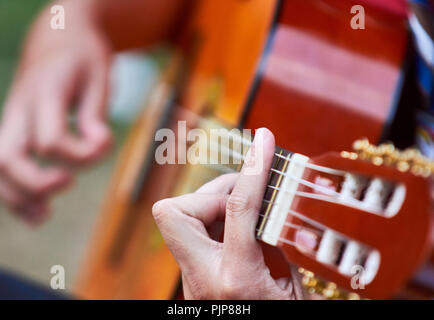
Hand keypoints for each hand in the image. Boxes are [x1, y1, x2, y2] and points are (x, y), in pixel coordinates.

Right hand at [0, 0, 111, 224]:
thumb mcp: (99, 76)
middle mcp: (20, 109)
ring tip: (44, 216)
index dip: (80, 154)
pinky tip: (36, 214)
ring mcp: (11, 121)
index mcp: (44, 92)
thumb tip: (98, 147)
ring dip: (17, 196)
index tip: (104, 144)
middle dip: (36, 183)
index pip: (50, 139)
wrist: (57, 40)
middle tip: (68, 183)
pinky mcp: (13, 131)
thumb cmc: (83, 59)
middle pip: (6, 158)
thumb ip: (97, 114)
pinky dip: (14, 195)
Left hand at [153, 128, 314, 298]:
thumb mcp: (296, 292)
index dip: (253, 168)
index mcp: (237, 280)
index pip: (238, 209)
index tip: (265, 140)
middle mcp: (202, 277)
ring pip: (177, 218)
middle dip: (210, 190)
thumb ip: (285, 249)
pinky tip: (240, 230)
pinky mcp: (190, 277)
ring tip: (247, 209)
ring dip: (213, 203)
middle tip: (247, 192)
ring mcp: (190, 278)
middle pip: (174, 212)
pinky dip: (215, 219)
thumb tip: (279, 207)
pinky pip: (192, 231)